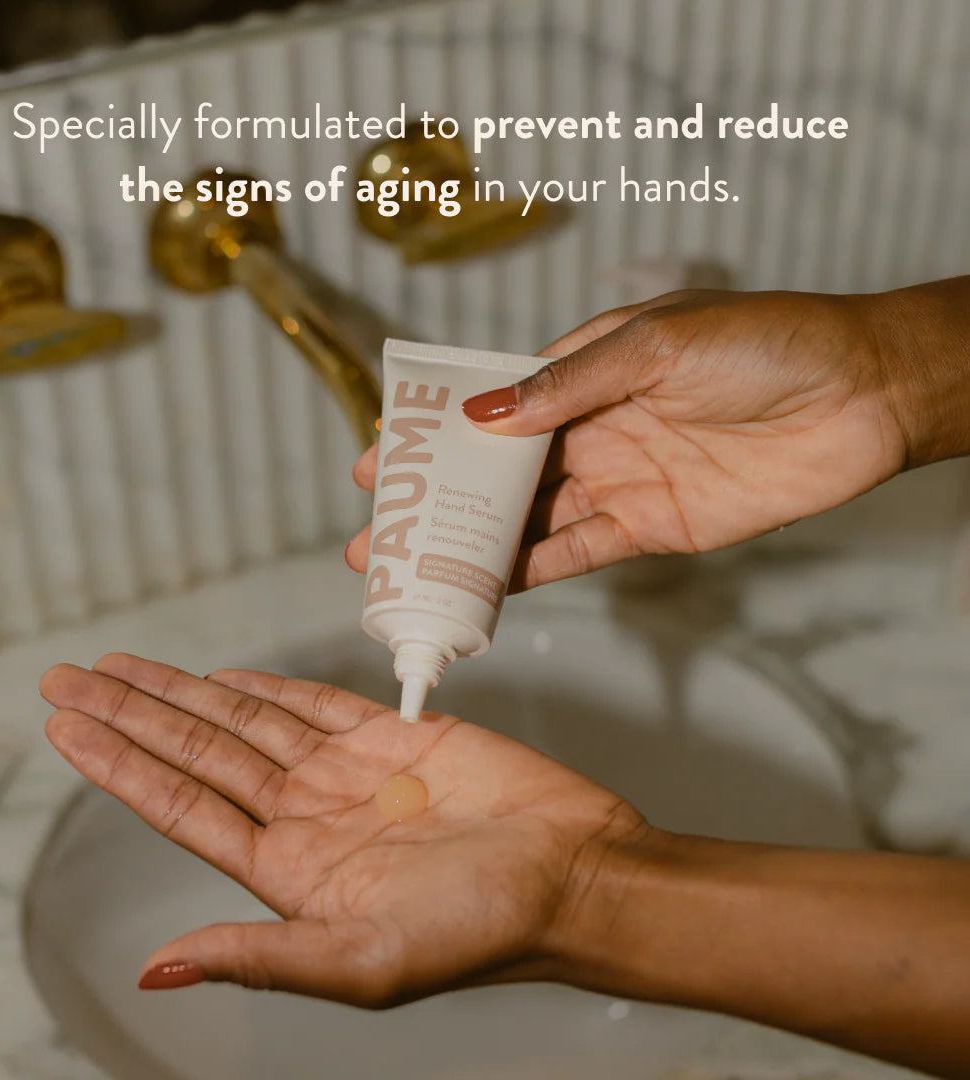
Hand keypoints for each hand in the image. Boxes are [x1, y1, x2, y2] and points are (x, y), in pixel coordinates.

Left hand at [40, 655, 645, 1004]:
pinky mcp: (390, 735)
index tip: (66, 730)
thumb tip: (157, 971)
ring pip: (242, 720)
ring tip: (119, 668)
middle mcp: (305, 817)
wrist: (572, 873)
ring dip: (181, 691)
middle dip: (129, 713)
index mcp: (288, 871)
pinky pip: (312, 703)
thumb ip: (260, 957)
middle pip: (196, 752)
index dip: (119, 765)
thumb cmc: (483, 929)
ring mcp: (344, 772)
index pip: (180, 806)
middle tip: (65, 679)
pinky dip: (264, 686)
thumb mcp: (364, 961)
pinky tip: (221, 679)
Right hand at [346, 288, 913, 590]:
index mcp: (585, 370)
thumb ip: (566, 387)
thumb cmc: (765, 343)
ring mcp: (618, 479)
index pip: (491, 408)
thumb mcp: (655, 344)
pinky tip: (484, 589)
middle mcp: (592, 427)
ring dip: (469, 547)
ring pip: (528, 521)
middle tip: (374, 537)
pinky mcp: (651, 526)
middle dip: (435, 503)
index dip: (433, 437)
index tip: (378, 461)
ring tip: (410, 570)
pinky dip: (531, 573)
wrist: (863, 394)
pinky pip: (578, 553)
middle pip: (497, 474)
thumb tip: (481, 415)